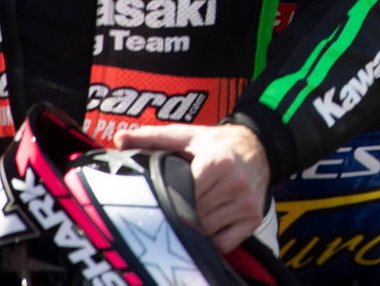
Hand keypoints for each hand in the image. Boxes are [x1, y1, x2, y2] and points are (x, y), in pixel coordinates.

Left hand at [115, 123, 268, 251]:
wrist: (260, 146)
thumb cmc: (218, 143)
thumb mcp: (186, 136)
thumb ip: (152, 138)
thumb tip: (119, 139)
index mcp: (217, 162)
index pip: (182, 194)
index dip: (168, 197)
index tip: (159, 196)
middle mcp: (236, 184)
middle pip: (193, 214)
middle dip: (178, 213)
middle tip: (168, 209)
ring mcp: (247, 203)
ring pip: (206, 231)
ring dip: (192, 228)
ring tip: (186, 215)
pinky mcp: (254, 218)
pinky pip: (224, 243)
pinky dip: (210, 241)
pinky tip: (204, 226)